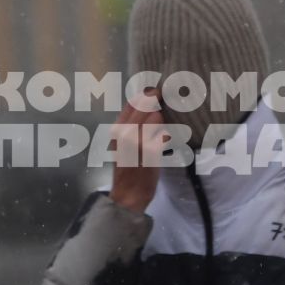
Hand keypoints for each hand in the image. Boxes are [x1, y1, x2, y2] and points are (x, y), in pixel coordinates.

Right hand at [109, 94, 168, 214]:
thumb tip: (148, 106)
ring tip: (162, 127)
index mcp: (117, 129)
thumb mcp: (123, 144)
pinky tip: (164, 143)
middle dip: (156, 100)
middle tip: (163, 99)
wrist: (128, 193)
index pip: (131, 103)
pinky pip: (164, 135)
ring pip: (156, 117)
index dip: (145, 94)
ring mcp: (137, 140)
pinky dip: (166, 138)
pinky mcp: (150, 150)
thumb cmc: (128, 168)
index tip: (155, 91)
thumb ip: (132, 126)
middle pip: (145, 104)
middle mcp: (125, 132)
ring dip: (162, 120)